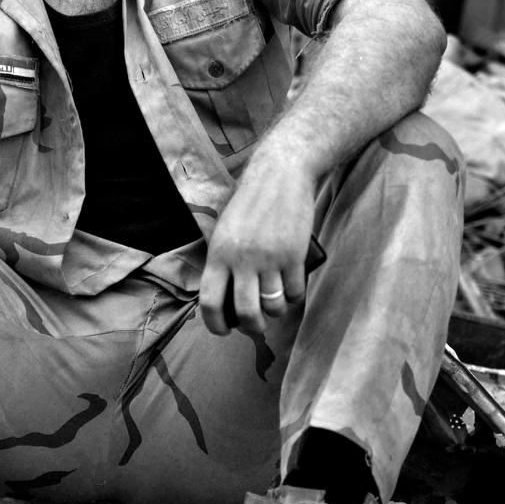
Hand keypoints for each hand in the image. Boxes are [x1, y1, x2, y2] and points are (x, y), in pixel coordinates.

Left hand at [199, 155, 317, 335]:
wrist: (280, 174)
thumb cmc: (250, 201)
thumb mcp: (225, 229)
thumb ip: (223, 260)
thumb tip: (224, 297)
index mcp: (219, 253)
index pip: (210, 301)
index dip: (215, 324)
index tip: (223, 330)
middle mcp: (242, 258)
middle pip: (245, 312)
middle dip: (251, 326)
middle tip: (255, 324)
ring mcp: (270, 258)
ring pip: (273, 305)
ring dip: (275, 311)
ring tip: (275, 301)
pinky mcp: (294, 255)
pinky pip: (295, 292)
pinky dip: (293, 296)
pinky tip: (291, 287)